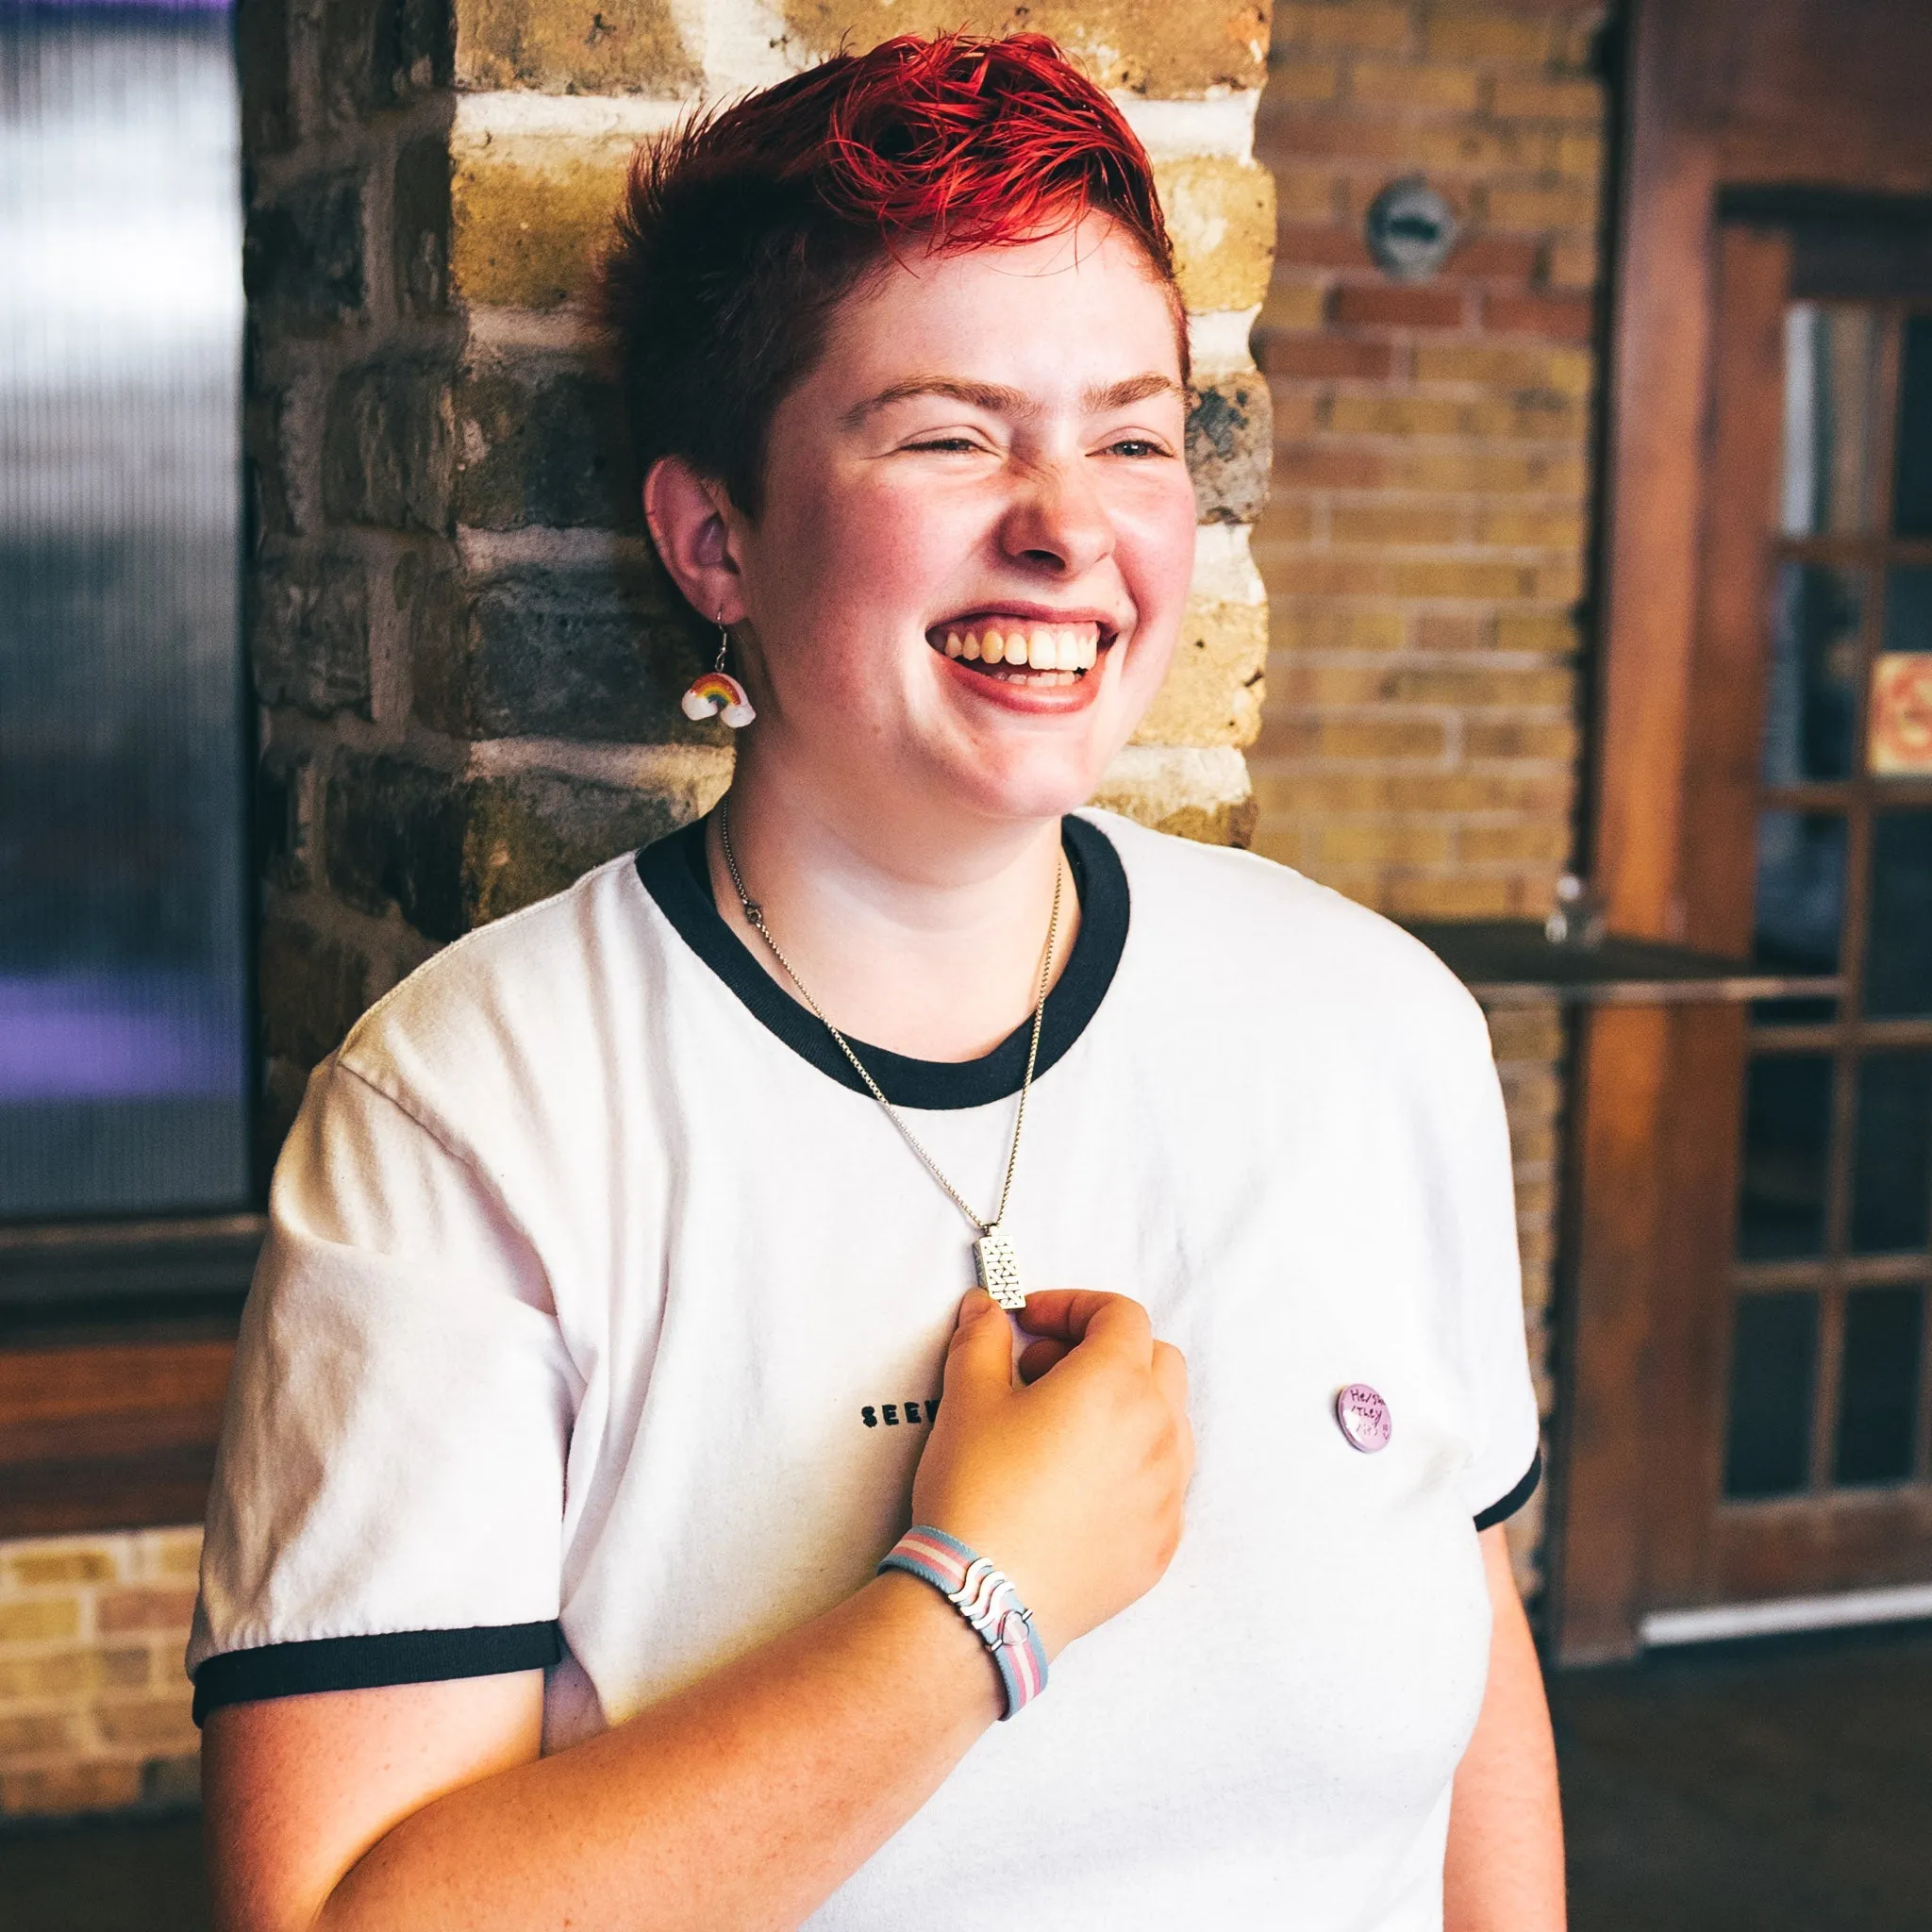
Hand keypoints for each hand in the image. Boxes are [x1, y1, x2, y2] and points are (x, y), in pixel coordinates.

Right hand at [908, 1290, 1192, 1657]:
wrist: (983, 1598)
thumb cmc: (978, 1491)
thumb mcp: (967, 1398)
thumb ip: (983, 1338)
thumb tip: (987, 1310)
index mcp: (1117, 1383)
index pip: (1120, 1315)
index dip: (1073, 1307)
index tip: (1031, 1323)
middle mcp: (1159, 1432)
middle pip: (1157, 1360)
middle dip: (1104, 1351)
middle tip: (1042, 1374)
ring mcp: (1168, 1493)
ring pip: (1169, 1422)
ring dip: (1125, 1407)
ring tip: (1061, 1432)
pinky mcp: (1162, 1544)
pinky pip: (1164, 1485)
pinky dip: (1132, 1466)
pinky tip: (1077, 1487)